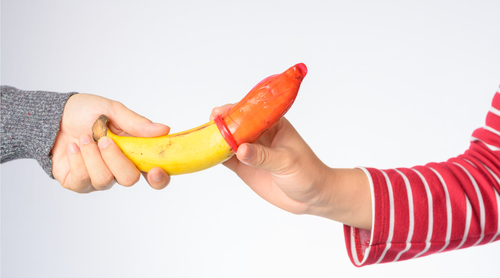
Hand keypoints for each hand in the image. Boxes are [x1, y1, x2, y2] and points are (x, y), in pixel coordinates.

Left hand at [51, 94, 170, 192]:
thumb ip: (137, 123)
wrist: (55, 116)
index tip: (154, 170)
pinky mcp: (78, 183)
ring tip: (84, 137)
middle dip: (116, 159)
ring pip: (104, 180)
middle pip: (129, 180)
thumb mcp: (112, 110)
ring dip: (92, 155)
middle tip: (103, 139)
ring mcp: (99, 178)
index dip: (159, 178)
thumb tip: (164, 129)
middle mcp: (119, 169)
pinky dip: (77, 160)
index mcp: (134, 153)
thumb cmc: (86, 112)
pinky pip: (82, 180)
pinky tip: (73, 147)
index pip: (155, 175)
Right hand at [211, 105, 371, 229]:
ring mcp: (251, 150)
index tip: (219, 113)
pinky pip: (226, 159)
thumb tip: (241, 150)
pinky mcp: (245, 167)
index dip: (234, 110)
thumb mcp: (287, 162)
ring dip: (215, 140)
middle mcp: (260, 134)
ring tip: (202, 141)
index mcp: (273, 124)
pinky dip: (216, 157)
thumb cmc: (307, 172)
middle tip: (208, 126)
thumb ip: (263, 156)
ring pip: (228, 141)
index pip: (251, 111)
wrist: (312, 197)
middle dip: (220, 124)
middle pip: (235, 124)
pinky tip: (206, 156)